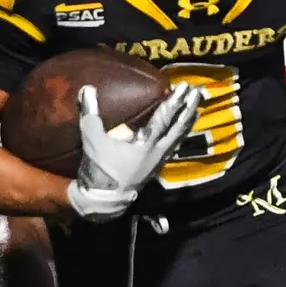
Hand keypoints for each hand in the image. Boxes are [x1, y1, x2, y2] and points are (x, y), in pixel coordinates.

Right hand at [66, 82, 200, 220]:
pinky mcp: (154, 168)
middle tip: (198, 94)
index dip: (175, 101)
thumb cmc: (101, 169)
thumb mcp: (93, 139)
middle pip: (178, 129)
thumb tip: (87, 89)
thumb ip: (90, 114)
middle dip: (188, 110)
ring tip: (196, 111)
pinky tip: (181, 134)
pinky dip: (179, 138)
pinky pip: (172, 148)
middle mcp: (157, 152)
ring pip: (178, 139)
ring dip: (187, 124)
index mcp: (146, 144)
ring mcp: (158, 161)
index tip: (185, 87)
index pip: (164, 118)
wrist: (103, 199)